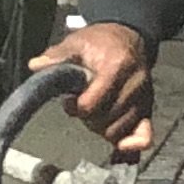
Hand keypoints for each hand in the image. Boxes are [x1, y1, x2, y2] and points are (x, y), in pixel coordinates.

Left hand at [32, 21, 155, 158]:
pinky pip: (144, 136)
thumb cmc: (99, 43)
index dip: (77, 107)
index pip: (92, 104)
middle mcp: (135, 84)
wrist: (127, 38)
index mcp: (117, 66)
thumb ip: (57, 56)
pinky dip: (132, 144)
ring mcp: (143, 99)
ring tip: (97, 112)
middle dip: (89, 118)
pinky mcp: (148, 109)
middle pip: (105, 121)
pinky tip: (121, 146)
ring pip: (118, 131)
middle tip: (83, 105)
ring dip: (102, 128)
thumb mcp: (76, 43)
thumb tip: (36, 66)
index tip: (71, 100)